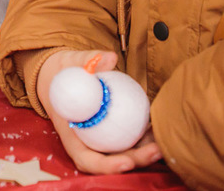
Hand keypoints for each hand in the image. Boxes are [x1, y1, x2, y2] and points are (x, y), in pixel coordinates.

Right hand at [36, 50, 161, 173]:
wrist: (61, 75)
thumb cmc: (63, 71)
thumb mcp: (71, 63)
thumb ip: (88, 60)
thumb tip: (111, 58)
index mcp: (71, 133)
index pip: (85, 158)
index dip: (106, 166)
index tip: (126, 162)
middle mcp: (85, 141)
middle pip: (109, 160)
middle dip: (135, 160)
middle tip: (156, 150)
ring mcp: (98, 138)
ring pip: (121, 152)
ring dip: (143, 152)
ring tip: (162, 142)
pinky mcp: (110, 131)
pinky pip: (127, 139)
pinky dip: (142, 137)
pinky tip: (157, 127)